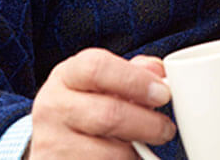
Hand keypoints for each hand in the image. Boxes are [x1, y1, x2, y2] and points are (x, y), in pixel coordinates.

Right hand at [31, 49, 174, 157]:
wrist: (55, 141)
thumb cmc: (86, 107)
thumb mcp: (102, 83)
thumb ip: (132, 72)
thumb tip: (158, 70)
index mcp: (67, 75)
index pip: (97, 68)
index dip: (135, 80)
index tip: (163, 94)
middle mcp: (54, 106)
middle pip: (108, 114)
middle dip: (148, 124)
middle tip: (166, 129)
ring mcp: (53, 142)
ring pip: (109, 151)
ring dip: (136, 152)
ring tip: (144, 147)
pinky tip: (126, 157)